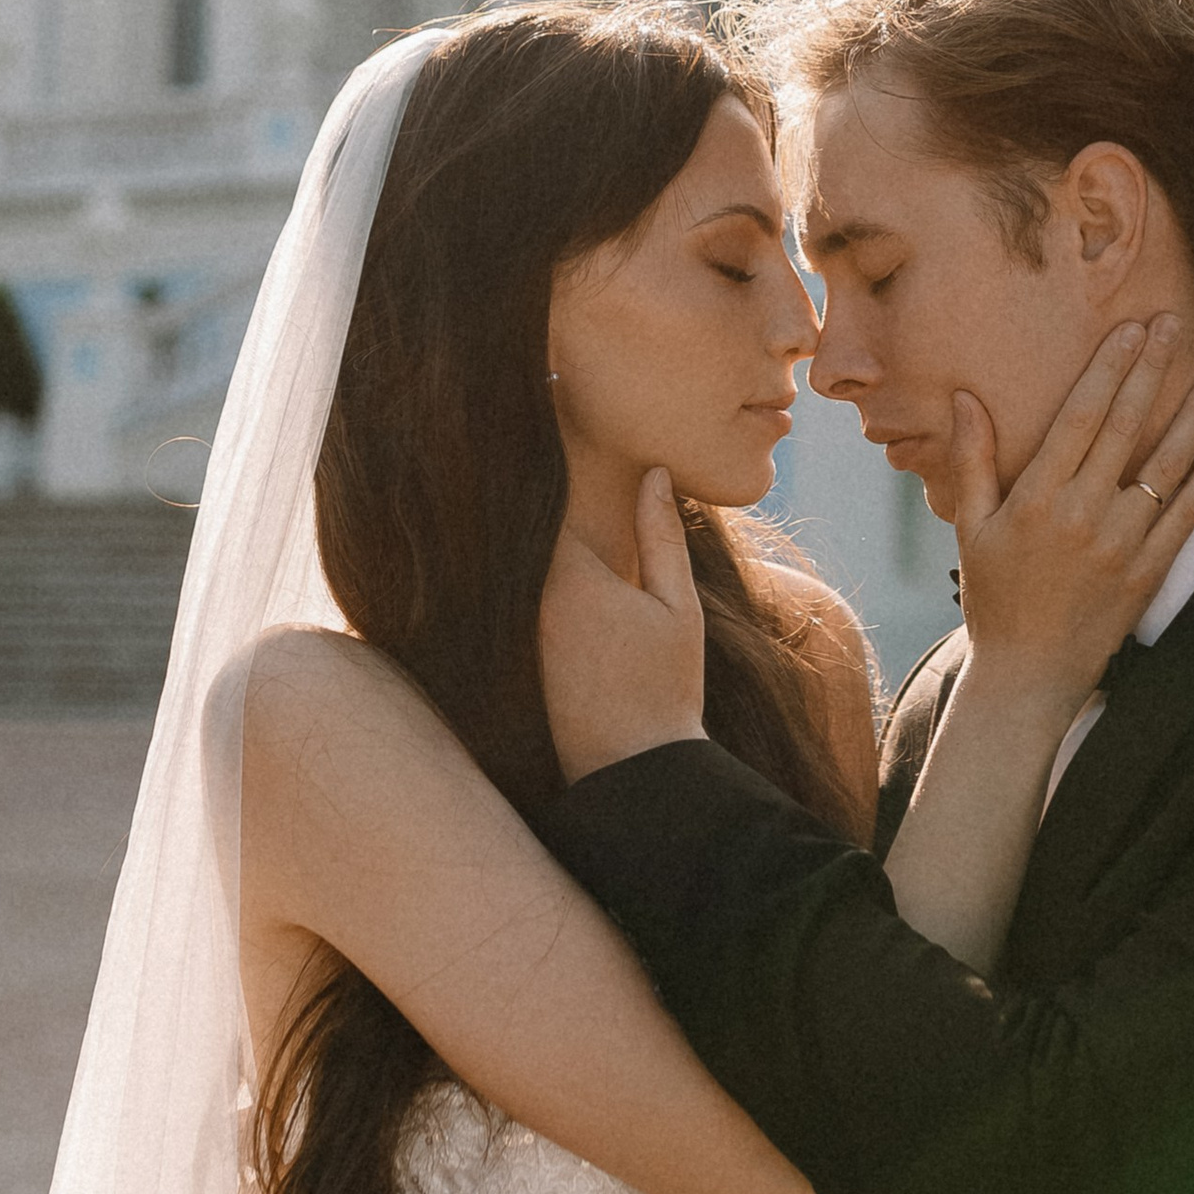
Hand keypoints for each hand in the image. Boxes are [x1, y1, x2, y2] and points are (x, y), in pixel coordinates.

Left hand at [537, 467, 707, 784]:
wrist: (633, 772)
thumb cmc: (667, 687)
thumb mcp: (679, 607)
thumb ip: (662, 536)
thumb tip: (655, 474)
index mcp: (572, 581)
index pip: (547, 502)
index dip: (548, 463)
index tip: (550, 421)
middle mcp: (532, 601)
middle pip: (524, 531)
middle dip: (531, 495)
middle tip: (527, 437)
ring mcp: (517, 632)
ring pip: (515, 565)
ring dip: (524, 538)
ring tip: (519, 482)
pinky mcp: (514, 658)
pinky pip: (514, 599)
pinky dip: (520, 579)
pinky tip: (530, 564)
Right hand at [950, 319, 1193, 728]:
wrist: (1029, 676)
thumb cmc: (994, 597)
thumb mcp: (971, 527)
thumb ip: (973, 460)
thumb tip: (966, 397)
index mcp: (1038, 498)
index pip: (1081, 417)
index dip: (1108, 369)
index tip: (1129, 330)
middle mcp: (1083, 515)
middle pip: (1125, 427)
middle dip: (1152, 371)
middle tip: (1173, 325)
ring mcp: (1121, 545)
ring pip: (1166, 467)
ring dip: (1193, 417)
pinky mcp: (1148, 573)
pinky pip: (1186, 515)